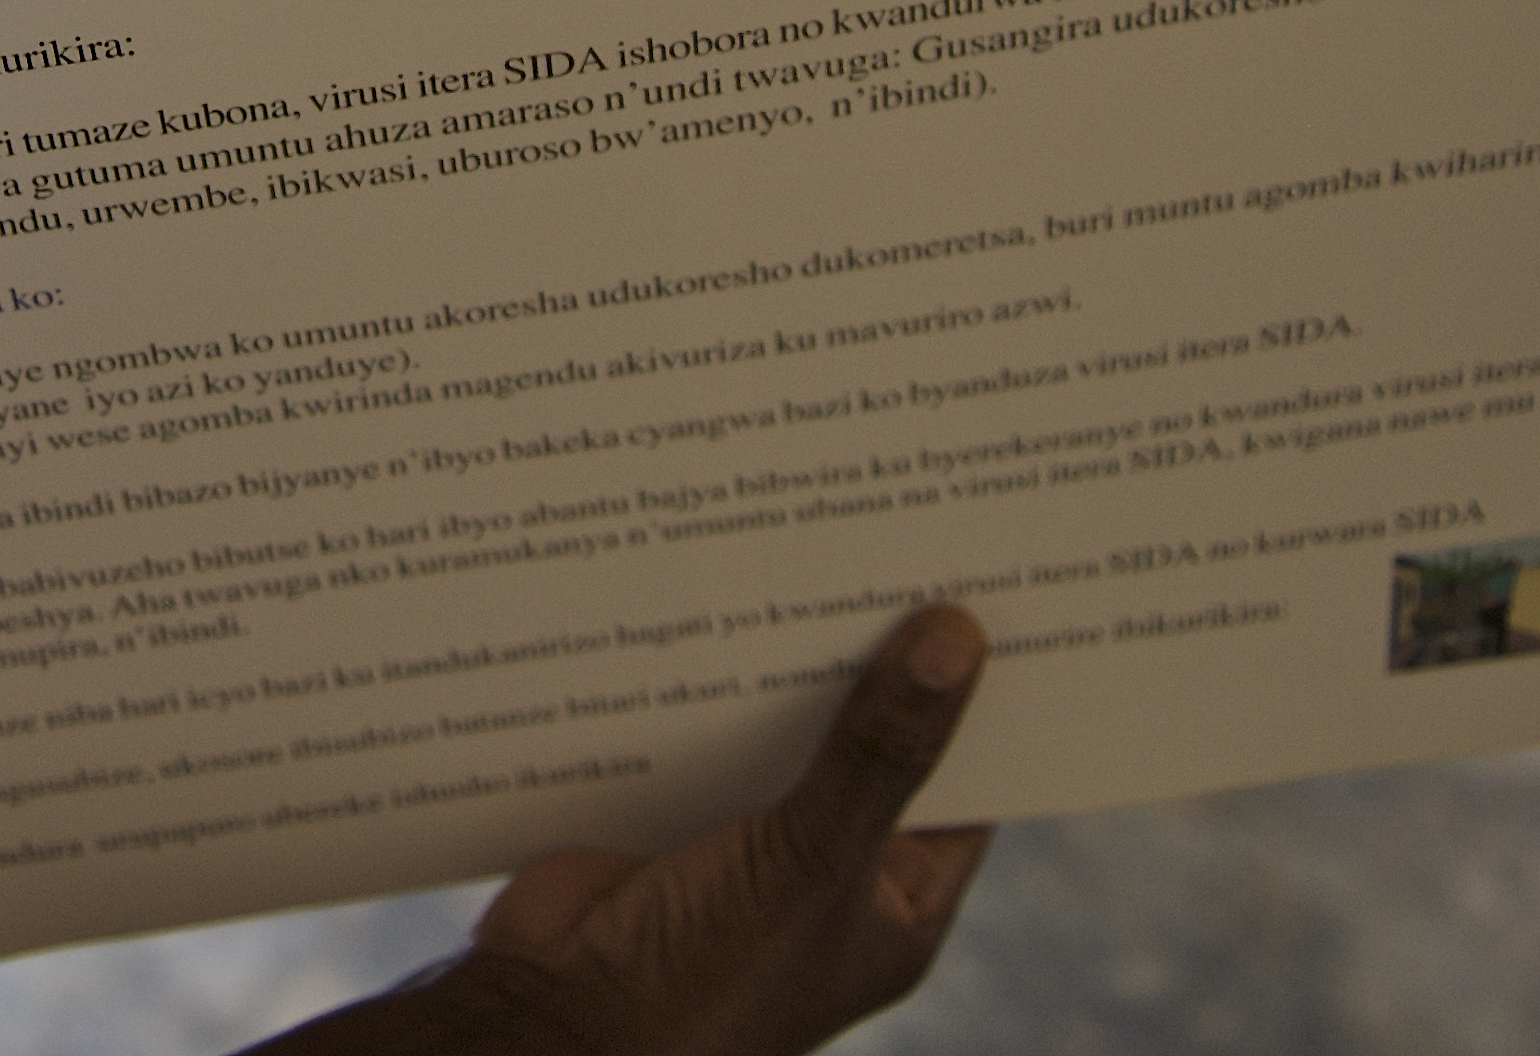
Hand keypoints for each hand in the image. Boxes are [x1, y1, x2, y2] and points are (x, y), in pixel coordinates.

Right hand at [253, 607, 990, 1055]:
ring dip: (781, 653)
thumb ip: (878, 753)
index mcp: (895, 902)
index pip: (968, 781)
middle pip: (870, 737)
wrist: (546, 1020)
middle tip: (897, 532)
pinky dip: (698, 667)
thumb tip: (958, 639)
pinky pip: (698, 722)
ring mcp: (741, 838)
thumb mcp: (808, 861)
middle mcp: (826, 869)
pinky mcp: (663, 809)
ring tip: (802, 535)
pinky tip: (701, 587)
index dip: (980, 695)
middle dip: (873, 650)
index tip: (992, 592)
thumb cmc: (701, 985)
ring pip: (781, 723)